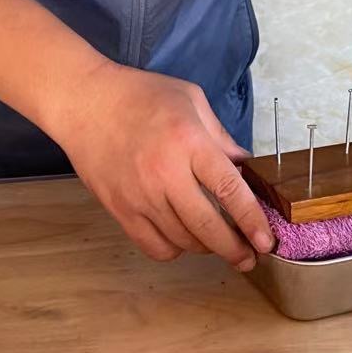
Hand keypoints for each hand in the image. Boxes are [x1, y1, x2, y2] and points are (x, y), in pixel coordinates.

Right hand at [49, 60, 274, 270]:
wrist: (85, 102)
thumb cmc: (140, 95)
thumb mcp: (191, 99)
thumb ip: (220, 137)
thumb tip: (245, 167)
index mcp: (189, 142)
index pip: (230, 190)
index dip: (252, 220)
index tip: (266, 240)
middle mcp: (165, 174)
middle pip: (208, 227)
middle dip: (235, 249)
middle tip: (249, 257)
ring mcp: (140, 196)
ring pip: (183, 241)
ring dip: (206, 247)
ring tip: (216, 241)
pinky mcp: (120, 210)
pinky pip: (154, 246)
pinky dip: (174, 249)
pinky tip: (182, 237)